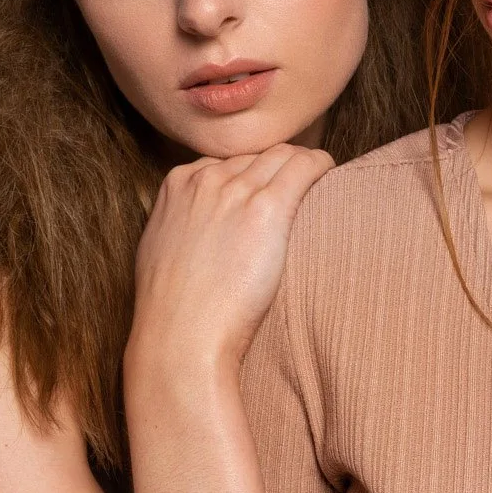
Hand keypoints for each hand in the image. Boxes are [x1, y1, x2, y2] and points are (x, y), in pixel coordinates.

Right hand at [127, 143, 333, 376]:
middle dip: (281, 167)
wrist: (182, 337)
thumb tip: (204, 224)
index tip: (270, 189)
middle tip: (302, 186)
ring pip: (283, 156)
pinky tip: (330, 174)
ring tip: (319, 182)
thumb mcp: (161, 247)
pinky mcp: (266, 208)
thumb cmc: (173, 308)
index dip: (253, 174)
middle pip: (258, 155)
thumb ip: (183, 221)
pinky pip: (305, 167)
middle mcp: (206, 179)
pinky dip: (321, 166)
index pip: (228, 160)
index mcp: (178, 184)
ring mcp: (236, 191)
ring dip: (303, 165)